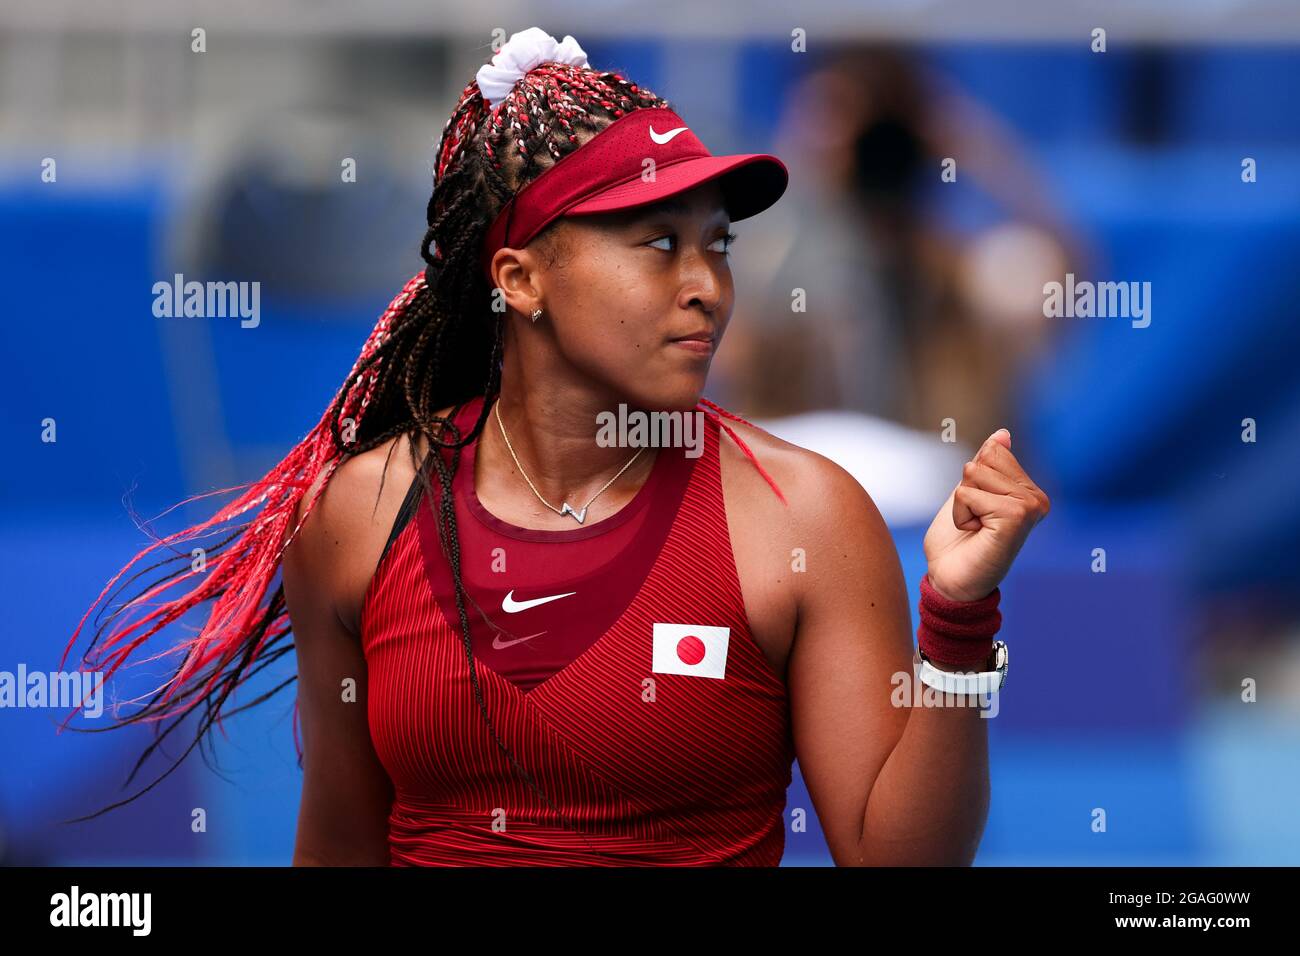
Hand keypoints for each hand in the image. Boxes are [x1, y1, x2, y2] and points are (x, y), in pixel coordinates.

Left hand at [922, 429, 1049, 602]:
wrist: (950, 581)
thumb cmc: (958, 541)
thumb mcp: (970, 493)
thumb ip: (987, 465)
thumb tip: (1003, 435)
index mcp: (1028, 491)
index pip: (992, 451)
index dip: (971, 480)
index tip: (978, 511)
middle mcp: (1036, 498)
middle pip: (983, 459)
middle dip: (966, 490)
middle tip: (975, 522)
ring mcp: (1030, 507)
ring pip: (974, 473)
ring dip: (962, 503)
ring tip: (975, 528)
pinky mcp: (1016, 517)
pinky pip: (968, 493)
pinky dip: (961, 514)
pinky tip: (975, 534)